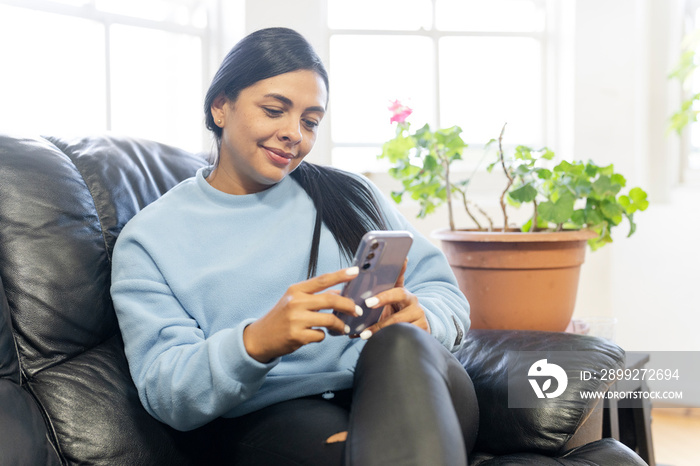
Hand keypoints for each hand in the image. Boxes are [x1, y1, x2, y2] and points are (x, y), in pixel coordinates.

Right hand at [243, 267, 361, 362]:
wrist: (260, 337)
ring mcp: (296, 319)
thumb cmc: (281, 317)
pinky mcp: (297, 336)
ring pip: (330, 319)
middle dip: (349, 306)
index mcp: (296, 290)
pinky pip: (321, 335)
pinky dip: (323, 336)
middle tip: (358, 311)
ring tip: (343, 328)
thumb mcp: (295, 301)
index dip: (341, 275)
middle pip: (331, 299)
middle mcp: (296, 302)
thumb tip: (339, 292)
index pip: (322, 280)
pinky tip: (317, 335)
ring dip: (340, 325)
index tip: (356, 272)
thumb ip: (315, 295)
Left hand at [357, 260, 429, 338]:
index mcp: (401, 290)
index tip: (398, 258)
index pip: (399, 275)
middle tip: (368, 303)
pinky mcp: (421, 329)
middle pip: (400, 294)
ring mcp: (418, 314)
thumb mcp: (385, 306)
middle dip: (383, 298)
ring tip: (364, 333)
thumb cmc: (394, 316)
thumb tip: (344, 300)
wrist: (414, 334)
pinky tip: (376, 341)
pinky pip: (403, 333)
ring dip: (380, 326)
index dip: (399, 266)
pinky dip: (387, 337)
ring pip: (399, 319)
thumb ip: (370, 300)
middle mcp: (412, 299)